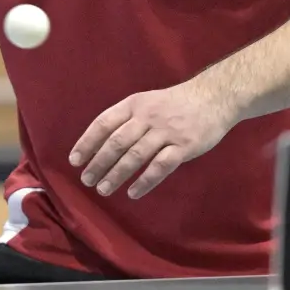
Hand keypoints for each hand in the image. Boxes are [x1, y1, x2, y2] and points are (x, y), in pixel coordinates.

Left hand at [68, 80, 239, 199]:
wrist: (215, 96)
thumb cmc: (176, 102)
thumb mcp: (147, 101)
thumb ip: (127, 118)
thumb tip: (101, 142)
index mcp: (134, 104)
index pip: (104, 123)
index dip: (87, 142)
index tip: (75, 161)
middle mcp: (147, 117)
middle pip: (116, 142)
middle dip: (98, 163)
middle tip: (86, 180)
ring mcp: (166, 132)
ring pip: (135, 156)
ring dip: (116, 174)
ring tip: (103, 190)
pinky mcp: (184, 146)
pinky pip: (160, 167)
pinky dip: (145, 181)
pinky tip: (133, 193)